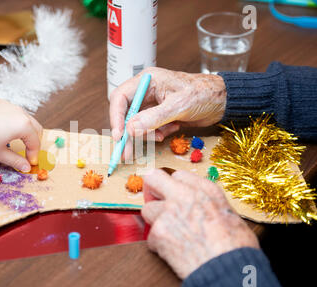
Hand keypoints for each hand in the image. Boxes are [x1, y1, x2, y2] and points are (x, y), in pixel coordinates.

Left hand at [0, 98, 42, 171]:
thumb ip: (16, 161)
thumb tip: (26, 168)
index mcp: (23, 126)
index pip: (35, 142)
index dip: (33, 154)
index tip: (29, 162)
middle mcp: (20, 113)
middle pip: (35, 128)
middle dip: (33, 141)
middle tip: (27, 151)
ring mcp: (10, 105)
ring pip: (24, 118)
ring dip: (24, 130)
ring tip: (14, 140)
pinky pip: (11, 112)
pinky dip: (12, 121)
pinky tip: (0, 129)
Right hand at [109, 67, 226, 159]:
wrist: (223, 101)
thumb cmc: (204, 94)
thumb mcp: (178, 106)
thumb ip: (153, 117)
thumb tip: (130, 129)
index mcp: (147, 81)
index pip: (120, 97)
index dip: (116, 117)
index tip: (119, 135)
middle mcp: (146, 91)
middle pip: (125, 113)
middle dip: (126, 133)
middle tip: (126, 152)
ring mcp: (152, 104)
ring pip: (136, 124)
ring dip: (144, 135)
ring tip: (160, 138)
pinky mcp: (159, 115)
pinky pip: (149, 129)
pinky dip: (156, 135)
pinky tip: (169, 133)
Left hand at [141, 169, 258, 279]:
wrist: (228, 270)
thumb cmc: (236, 248)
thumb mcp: (230, 215)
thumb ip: (210, 205)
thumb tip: (203, 208)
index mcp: (205, 190)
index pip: (178, 175)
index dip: (175, 187)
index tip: (174, 195)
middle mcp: (184, 195)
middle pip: (153, 179)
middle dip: (152, 190)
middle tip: (156, 202)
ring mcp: (168, 212)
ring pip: (147, 209)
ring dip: (156, 221)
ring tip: (170, 234)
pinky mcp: (158, 232)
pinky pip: (151, 236)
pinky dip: (159, 245)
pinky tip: (173, 252)